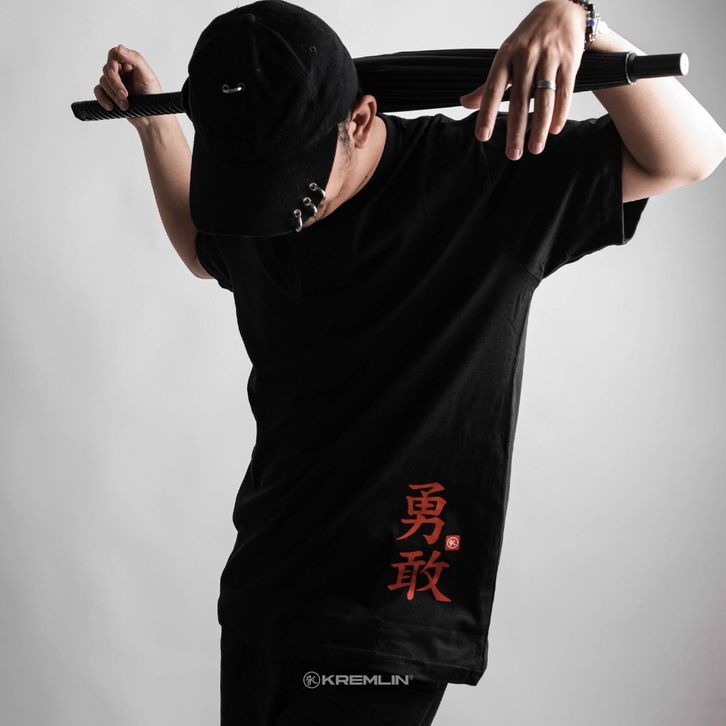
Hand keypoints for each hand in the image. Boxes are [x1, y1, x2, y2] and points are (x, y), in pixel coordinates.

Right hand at [93, 45, 163, 128]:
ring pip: (103, 81)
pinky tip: (111, 106)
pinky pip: (98, 91)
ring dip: (113, 94)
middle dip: (115, 83)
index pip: (114, 54)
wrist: (152, 119)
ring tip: (125, 105)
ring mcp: (115, 83)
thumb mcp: (148, 75)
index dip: (112, 62)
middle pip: (107, 69)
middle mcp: (122, 72)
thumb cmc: (153, 97)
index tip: (115, 72)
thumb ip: (135, 59)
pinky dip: (102, 98)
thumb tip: (119, 48)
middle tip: (125, 95)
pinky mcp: (110, 94)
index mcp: (130, 64)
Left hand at [459, 0, 586, 159]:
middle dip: (516, 130)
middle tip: (513, 154)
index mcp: (505, 56)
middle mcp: (526, 57)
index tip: (482, 137)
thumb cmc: (528, 40)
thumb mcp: (504, 57)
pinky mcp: (570, 60)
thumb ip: (487, 84)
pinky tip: (554, 130)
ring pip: (543, 98)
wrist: (562, 10)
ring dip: (539, 127)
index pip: (492, 89)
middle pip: (519, 100)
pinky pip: (564, 91)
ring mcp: (549, 58)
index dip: (486, 113)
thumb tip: (464, 104)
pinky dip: (560, 112)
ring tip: (535, 149)